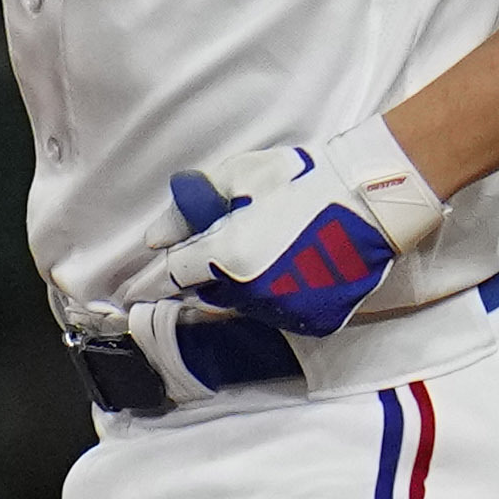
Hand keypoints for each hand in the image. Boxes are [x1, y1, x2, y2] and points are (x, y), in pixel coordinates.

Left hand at [150, 113, 438, 383]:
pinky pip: (279, 314)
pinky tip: (294, 268)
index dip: (147, 284)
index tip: (128, 294)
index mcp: (229, 254)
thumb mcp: (237, 177)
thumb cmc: (301, 179)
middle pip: (208, 293)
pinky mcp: (314, 322)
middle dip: (206, 277)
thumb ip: (189, 211)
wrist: (370, 198)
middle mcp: (252, 292)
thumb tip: (154, 241)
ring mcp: (286, 311)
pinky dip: (277, 297)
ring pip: (244, 307)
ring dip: (241, 288)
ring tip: (268, 253)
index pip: (172, 277)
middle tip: (226, 250)